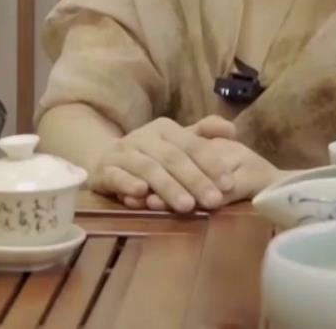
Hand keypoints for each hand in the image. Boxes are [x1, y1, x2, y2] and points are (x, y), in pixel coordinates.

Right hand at [89, 116, 242, 212]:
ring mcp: (123, 153)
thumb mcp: (176, 142)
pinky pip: (117, 176)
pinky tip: (142, 194)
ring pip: (147, 168)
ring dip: (167, 186)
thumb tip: (232, 129)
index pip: (192, 144)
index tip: (228, 185)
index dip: (211, 164)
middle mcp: (144, 137)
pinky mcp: (104, 170)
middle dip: (194, 179)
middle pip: (172, 157)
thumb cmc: (150, 155)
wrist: (103, 158)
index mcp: (165, 128)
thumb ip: (203, 135)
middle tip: (213, 201)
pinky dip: (128, 184)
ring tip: (186, 206)